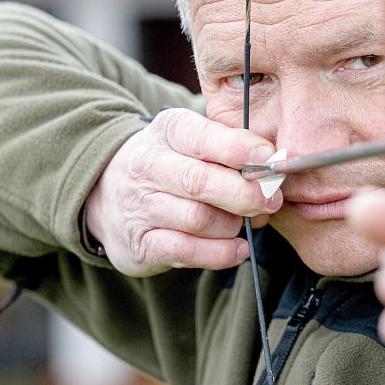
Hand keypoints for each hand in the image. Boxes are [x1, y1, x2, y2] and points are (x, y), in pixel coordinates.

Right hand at [84, 108, 281, 275]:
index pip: (204, 137)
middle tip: (272, 200)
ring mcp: (140, 206)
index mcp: (168, 131)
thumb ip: (234, 150)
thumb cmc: (174, 163)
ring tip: (247, 222)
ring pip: (197, 219)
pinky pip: (185, 251)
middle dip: (244, 193)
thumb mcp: (196, 141)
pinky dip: (219, 253)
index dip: (240, 149)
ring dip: (233, 225)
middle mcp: (148, 165)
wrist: (108, 192)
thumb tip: (276, 168)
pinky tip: (238, 249)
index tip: (271, 160)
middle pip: (200, 182)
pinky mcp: (139, 244)